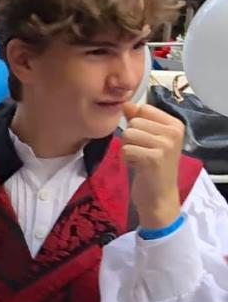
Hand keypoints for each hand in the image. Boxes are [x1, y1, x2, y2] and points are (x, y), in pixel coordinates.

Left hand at [120, 101, 185, 232]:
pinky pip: (126, 149)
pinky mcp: (154, 158)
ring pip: (128, 134)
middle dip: (130, 138)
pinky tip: (137, 167)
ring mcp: (165, 145)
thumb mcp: (149, 140)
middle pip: (134, 121)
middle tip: (141, 153)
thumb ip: (138, 119)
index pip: (144, 108)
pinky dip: (126, 159)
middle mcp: (173, 132)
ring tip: (139, 159)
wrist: (159, 198)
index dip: (135, 122)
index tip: (143, 140)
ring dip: (127, 148)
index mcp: (175, 124)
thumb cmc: (153, 168)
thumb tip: (125, 103)